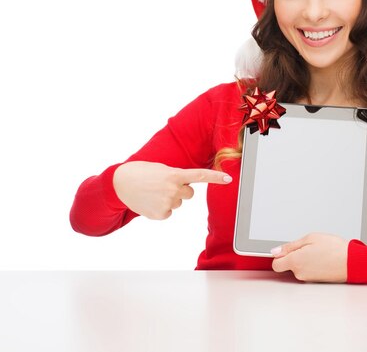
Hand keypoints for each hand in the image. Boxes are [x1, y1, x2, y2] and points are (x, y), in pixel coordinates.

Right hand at [113, 161, 231, 219]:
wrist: (121, 183)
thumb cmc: (142, 172)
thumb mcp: (162, 169)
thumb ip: (177, 176)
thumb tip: (186, 188)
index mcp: (174, 174)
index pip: (200, 176)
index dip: (216, 177)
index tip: (228, 179)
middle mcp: (173, 189)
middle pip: (190, 193)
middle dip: (181, 190)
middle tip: (164, 185)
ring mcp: (167, 203)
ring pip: (178, 203)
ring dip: (169, 198)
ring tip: (154, 192)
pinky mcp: (161, 214)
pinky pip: (169, 212)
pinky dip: (162, 208)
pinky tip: (151, 201)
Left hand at [271, 233, 348, 282]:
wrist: (352, 262)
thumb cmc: (335, 249)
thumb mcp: (310, 238)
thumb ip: (290, 246)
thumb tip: (276, 251)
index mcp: (295, 261)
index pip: (276, 264)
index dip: (279, 256)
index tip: (286, 250)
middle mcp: (299, 273)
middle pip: (288, 266)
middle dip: (294, 256)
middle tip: (308, 247)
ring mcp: (307, 279)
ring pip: (298, 268)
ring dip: (304, 260)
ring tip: (318, 253)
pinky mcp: (315, 282)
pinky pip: (308, 272)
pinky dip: (312, 266)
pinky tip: (322, 259)